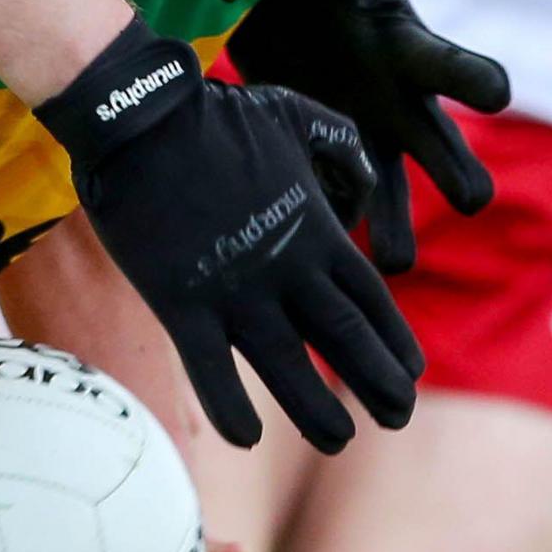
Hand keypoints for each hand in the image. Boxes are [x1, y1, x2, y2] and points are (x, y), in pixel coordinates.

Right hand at [36, 15, 421, 454]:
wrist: (140, 116)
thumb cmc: (216, 112)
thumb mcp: (297, 113)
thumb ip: (342, 147)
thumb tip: (368, 185)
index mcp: (315, 229)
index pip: (370, 300)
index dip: (394, 342)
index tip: (411, 374)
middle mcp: (286, 269)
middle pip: (346, 341)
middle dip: (379, 385)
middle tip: (398, 417)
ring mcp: (235, 290)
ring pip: (289, 369)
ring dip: (319, 413)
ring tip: (339, 439)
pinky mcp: (181, 302)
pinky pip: (211, 371)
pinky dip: (231, 409)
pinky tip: (247, 437)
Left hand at [227, 0, 512, 270]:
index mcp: (407, 48)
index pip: (454, 67)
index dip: (477, 77)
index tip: (496, 92)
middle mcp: (398, 103)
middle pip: (443, 149)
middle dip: (460, 170)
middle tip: (473, 197)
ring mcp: (362, 137)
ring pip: (391, 196)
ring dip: (395, 229)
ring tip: (394, 266)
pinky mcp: (323, 158)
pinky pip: (333, 199)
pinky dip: (326, 216)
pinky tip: (308, 236)